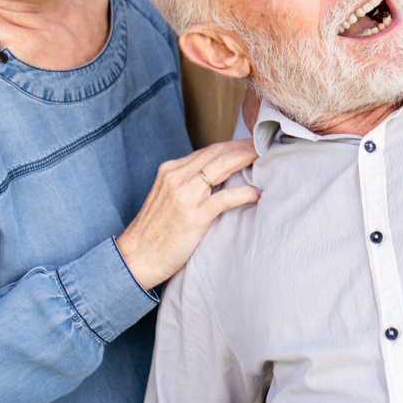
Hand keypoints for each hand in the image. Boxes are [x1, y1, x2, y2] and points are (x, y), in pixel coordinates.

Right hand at [116, 139, 260, 289]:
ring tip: (267, 158)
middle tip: (265, 144)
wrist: (136, 258)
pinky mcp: (194, 215)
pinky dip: (244, 193)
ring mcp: (185, 195)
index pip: (208, 151)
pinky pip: (225, 198)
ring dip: (247, 160)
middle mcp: (176, 177)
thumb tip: (217, 179)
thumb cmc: (154, 233)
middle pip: (217, 153)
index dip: (232, 145)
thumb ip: (188, 185)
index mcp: (170, 170)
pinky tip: (257, 194)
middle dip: (244, 147)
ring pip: (222, 168)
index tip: (251, 144)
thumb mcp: (167, 198)